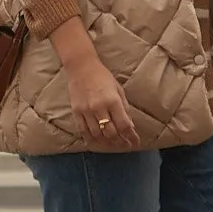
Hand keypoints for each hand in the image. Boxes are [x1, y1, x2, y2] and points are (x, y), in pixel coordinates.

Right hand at [50, 20, 139, 150]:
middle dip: (120, 142)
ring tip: (113, 144)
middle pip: (111, 133)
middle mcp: (99, 107)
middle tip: (125, 144)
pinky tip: (97, 142)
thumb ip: (124, 108)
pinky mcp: (76, 112)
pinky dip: (91, 139)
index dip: (131, 137)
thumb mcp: (118, 90)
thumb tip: (130, 126)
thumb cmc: (103, 76)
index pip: (124, 125)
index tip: (135, 143)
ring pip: (98, 135)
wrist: (81, 67)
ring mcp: (86, 111)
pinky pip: (83, 131)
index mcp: (113, 101)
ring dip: (107, 143)